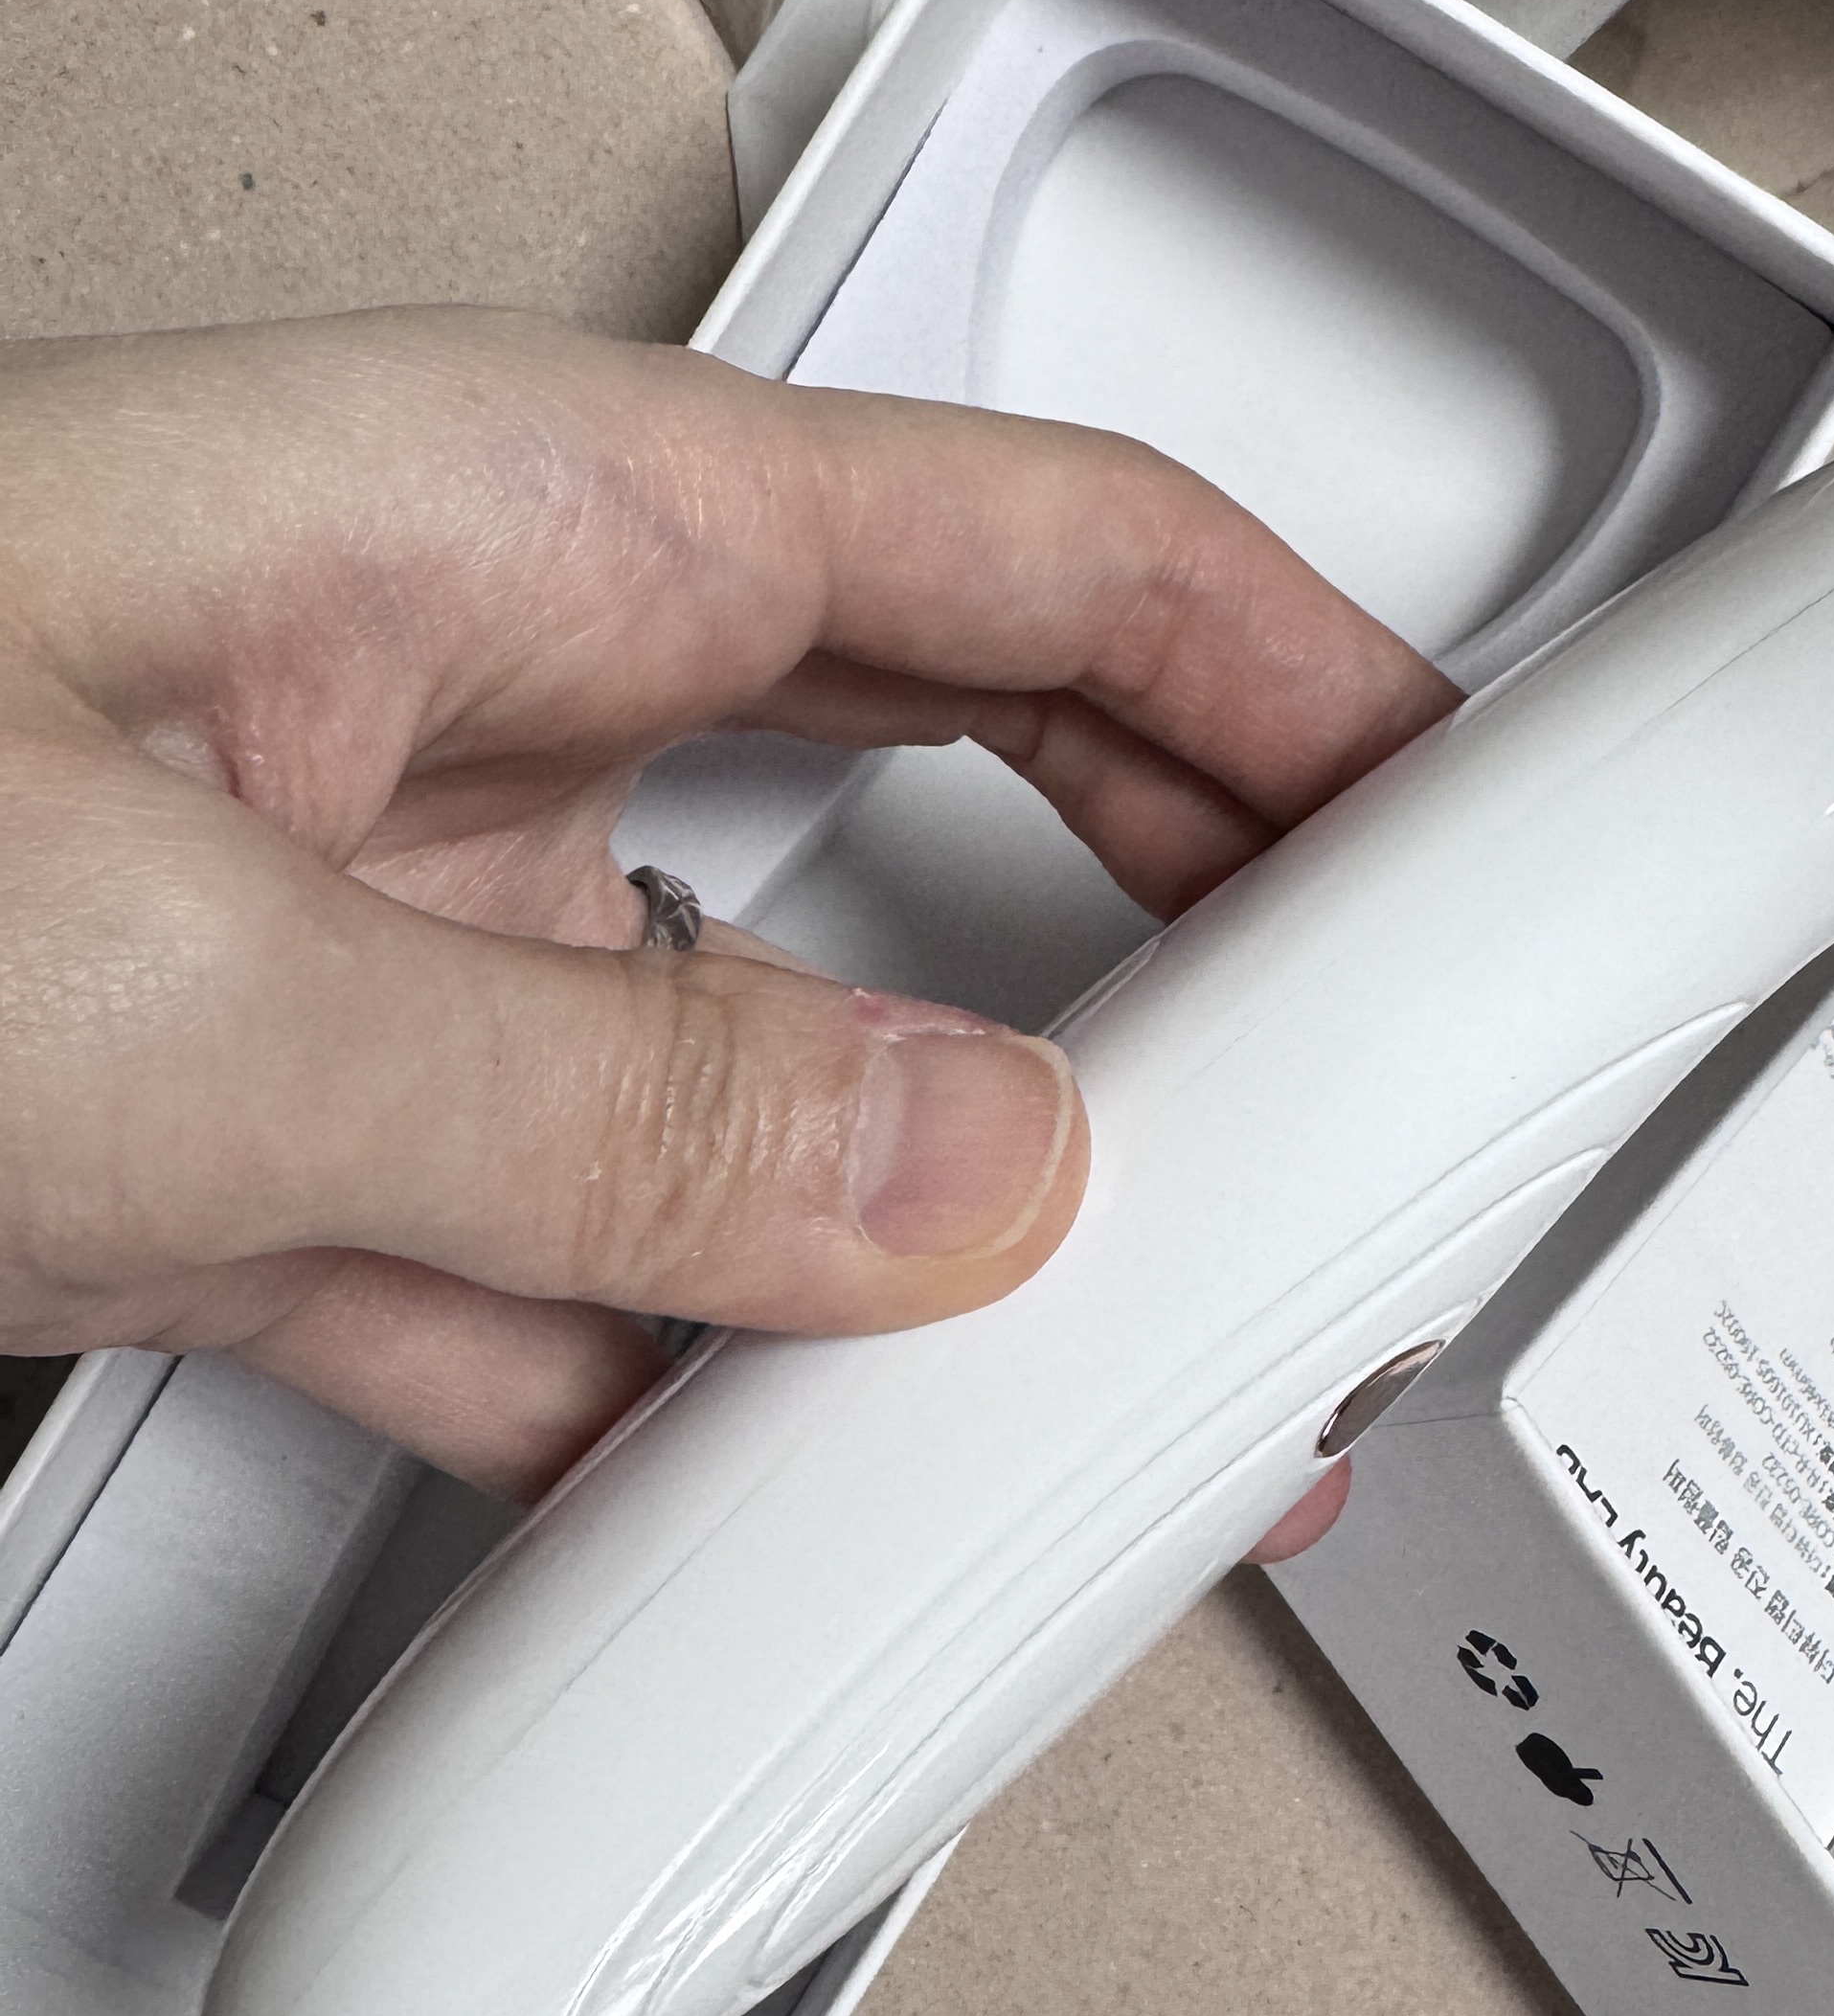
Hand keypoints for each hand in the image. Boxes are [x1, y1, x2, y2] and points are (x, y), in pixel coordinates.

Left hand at [0, 309, 1452, 1499]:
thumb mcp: (188, 972)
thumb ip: (610, 1108)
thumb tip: (965, 1174)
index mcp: (522, 513)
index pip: (1052, 554)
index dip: (1304, 682)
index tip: (1463, 827)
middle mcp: (474, 689)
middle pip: (963, 791)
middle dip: (1187, 952)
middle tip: (1347, 1106)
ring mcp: (366, 916)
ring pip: (768, 1072)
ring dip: (936, 1233)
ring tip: (1099, 1371)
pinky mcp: (243, 1132)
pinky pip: (555, 1274)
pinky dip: (672, 1406)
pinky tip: (767, 1503)